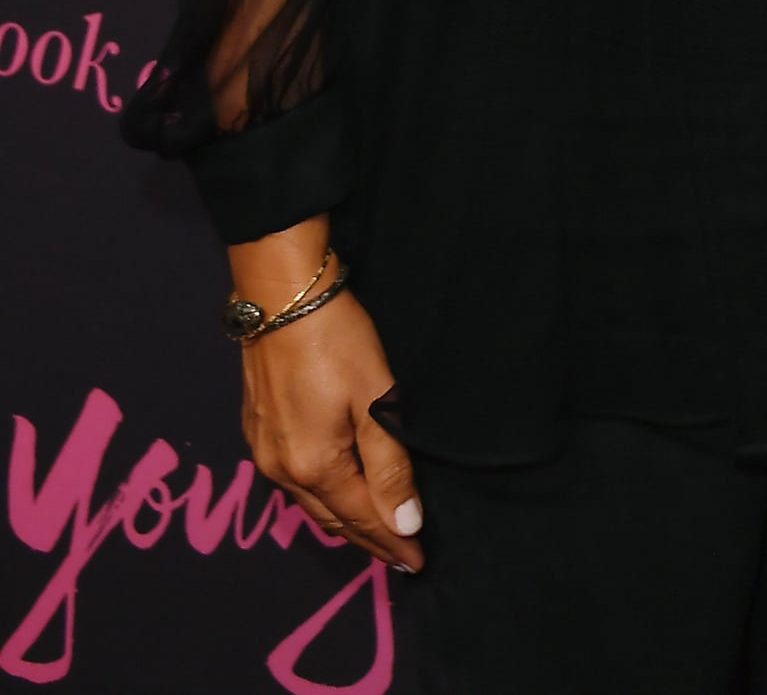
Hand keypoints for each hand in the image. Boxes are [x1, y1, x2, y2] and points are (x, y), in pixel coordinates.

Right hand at [234, 271, 422, 571]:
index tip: (417, 562)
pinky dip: (322, 496)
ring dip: (344, 520)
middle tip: (400, 556)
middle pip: (333, 518)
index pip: (362, 517)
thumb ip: (390, 465)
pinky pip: (294, 482)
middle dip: (369, 539)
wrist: (280, 296)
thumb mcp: (376, 398)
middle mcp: (282, 470)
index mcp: (314, 466)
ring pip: (311, 503)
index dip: (392, 541)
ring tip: (373, 533)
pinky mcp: (256, 430)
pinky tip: (335, 494)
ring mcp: (264, 451)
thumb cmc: (336, 340)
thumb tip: (405, 523)